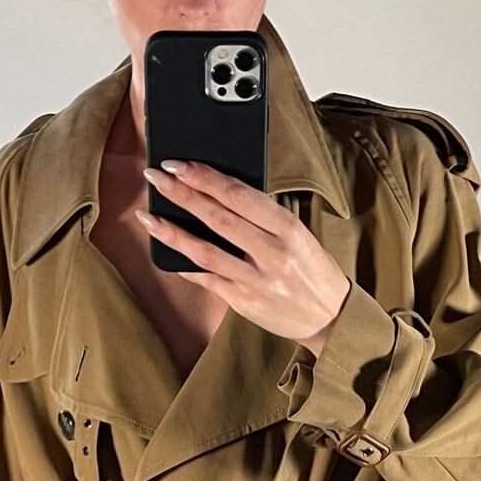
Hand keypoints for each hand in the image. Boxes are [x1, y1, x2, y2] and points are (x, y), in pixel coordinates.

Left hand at [136, 158, 351, 355]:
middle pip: (217, 218)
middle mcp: (272, 254)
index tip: (180, 163)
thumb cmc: (313, 270)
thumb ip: (264, 217)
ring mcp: (256, 281)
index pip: (239, 195)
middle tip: (156, 177)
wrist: (331, 317)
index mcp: (288, 229)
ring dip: (172, 231)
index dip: (205, 177)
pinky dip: (186, 264)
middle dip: (182, 194)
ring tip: (149, 216)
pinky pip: (208, 279)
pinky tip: (167, 250)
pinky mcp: (245, 303)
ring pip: (205, 251)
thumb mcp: (299, 234)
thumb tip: (220, 193)